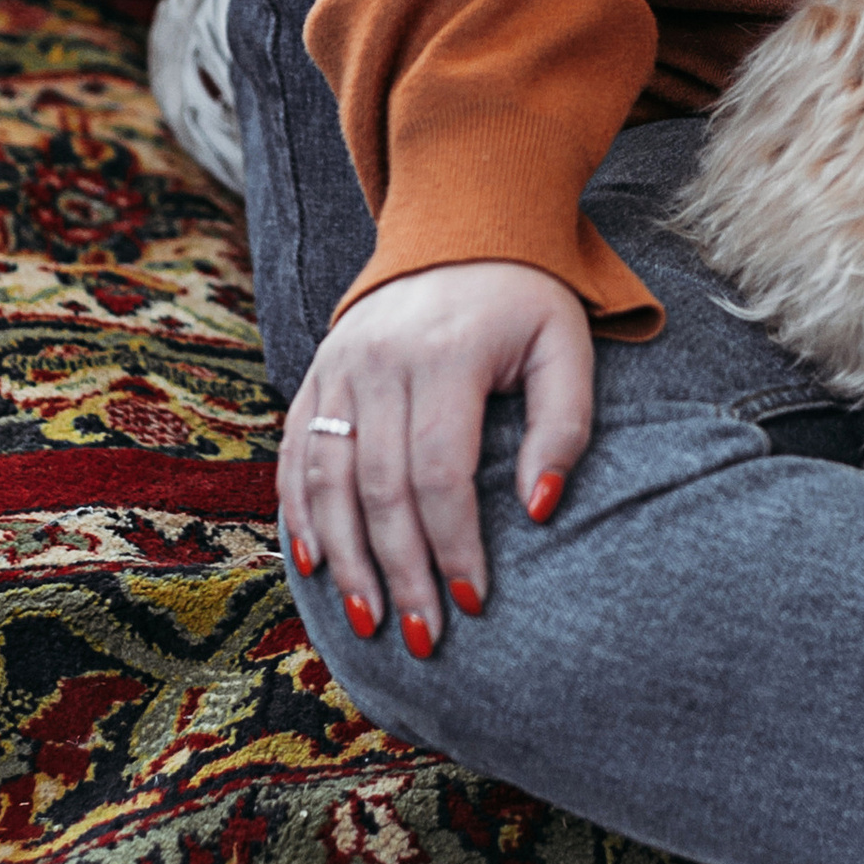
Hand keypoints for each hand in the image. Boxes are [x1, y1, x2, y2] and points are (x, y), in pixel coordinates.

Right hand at [277, 259, 594, 656]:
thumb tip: (541, 511)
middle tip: (421, 638)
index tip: (473, 603)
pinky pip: (297, 451)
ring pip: (328, 478)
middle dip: (399, 571)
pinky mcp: (318, 371)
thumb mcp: (566, 348)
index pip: (440, 474)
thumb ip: (564, 426)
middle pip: (379, 488)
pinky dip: (302, 510)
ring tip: (369, 619)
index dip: (452, 546)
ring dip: (346, 557)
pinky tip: (318, 562)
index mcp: (446, 355)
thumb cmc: (525, 300)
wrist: (461, 225)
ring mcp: (339, 364)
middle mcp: (380, 360)